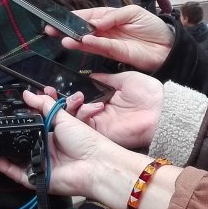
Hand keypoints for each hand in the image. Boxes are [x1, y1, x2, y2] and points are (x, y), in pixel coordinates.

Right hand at [0, 89, 130, 202]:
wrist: (96, 164)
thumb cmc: (86, 141)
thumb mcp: (62, 116)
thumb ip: (43, 105)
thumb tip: (27, 94)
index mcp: (50, 137)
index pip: (28, 130)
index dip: (16, 125)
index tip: (2, 117)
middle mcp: (43, 152)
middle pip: (19, 145)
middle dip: (5, 139)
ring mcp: (38, 167)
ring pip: (13, 160)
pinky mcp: (36, 179)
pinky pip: (15, 173)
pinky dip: (2, 166)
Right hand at [44, 6, 172, 72]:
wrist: (168, 46)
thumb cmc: (153, 26)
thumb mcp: (134, 13)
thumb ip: (113, 16)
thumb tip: (96, 21)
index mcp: (110, 17)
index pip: (89, 16)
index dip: (75, 17)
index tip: (61, 18)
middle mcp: (106, 30)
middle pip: (83, 29)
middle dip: (67, 30)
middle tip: (51, 30)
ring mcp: (110, 43)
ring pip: (88, 41)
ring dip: (76, 40)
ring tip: (63, 39)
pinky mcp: (116, 54)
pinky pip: (101, 48)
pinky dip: (92, 45)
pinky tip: (83, 41)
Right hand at [47, 71, 163, 149]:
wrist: (162, 109)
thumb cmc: (149, 93)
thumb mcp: (125, 79)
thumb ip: (106, 79)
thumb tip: (91, 75)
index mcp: (103, 100)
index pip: (77, 97)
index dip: (63, 92)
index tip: (50, 86)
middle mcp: (97, 113)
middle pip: (69, 109)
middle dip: (56, 101)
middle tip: (45, 92)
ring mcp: (98, 124)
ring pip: (71, 119)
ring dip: (66, 107)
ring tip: (70, 97)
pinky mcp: (101, 133)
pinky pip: (83, 126)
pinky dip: (81, 115)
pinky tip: (88, 106)